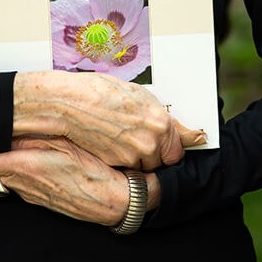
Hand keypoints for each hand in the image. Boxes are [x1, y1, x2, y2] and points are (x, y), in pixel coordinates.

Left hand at [0, 136, 161, 225]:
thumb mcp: (65, 144)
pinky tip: (28, 161)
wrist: (115, 201)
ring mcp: (33, 196)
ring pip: (1, 181)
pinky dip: (14, 173)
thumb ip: (34, 137)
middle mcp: (25, 185)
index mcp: (27, 168)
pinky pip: (18, 187)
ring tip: (6, 146)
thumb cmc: (94, 171)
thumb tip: (11, 130)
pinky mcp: (42, 201)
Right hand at [12, 71, 205, 171]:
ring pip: (142, 168)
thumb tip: (189, 134)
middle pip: (160, 162)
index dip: (167, 147)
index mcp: (161, 122)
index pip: (177, 151)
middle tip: (134, 137)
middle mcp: (151, 142)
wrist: (72, 102)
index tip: (160, 143)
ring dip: (135, 159)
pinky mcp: (116, 163)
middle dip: (151, 154)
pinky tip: (109, 142)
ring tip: (119, 137)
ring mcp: (133, 155)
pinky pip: (125, 169)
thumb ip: (164, 118)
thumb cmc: (102, 92)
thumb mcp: (140, 96)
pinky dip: (119, 161)